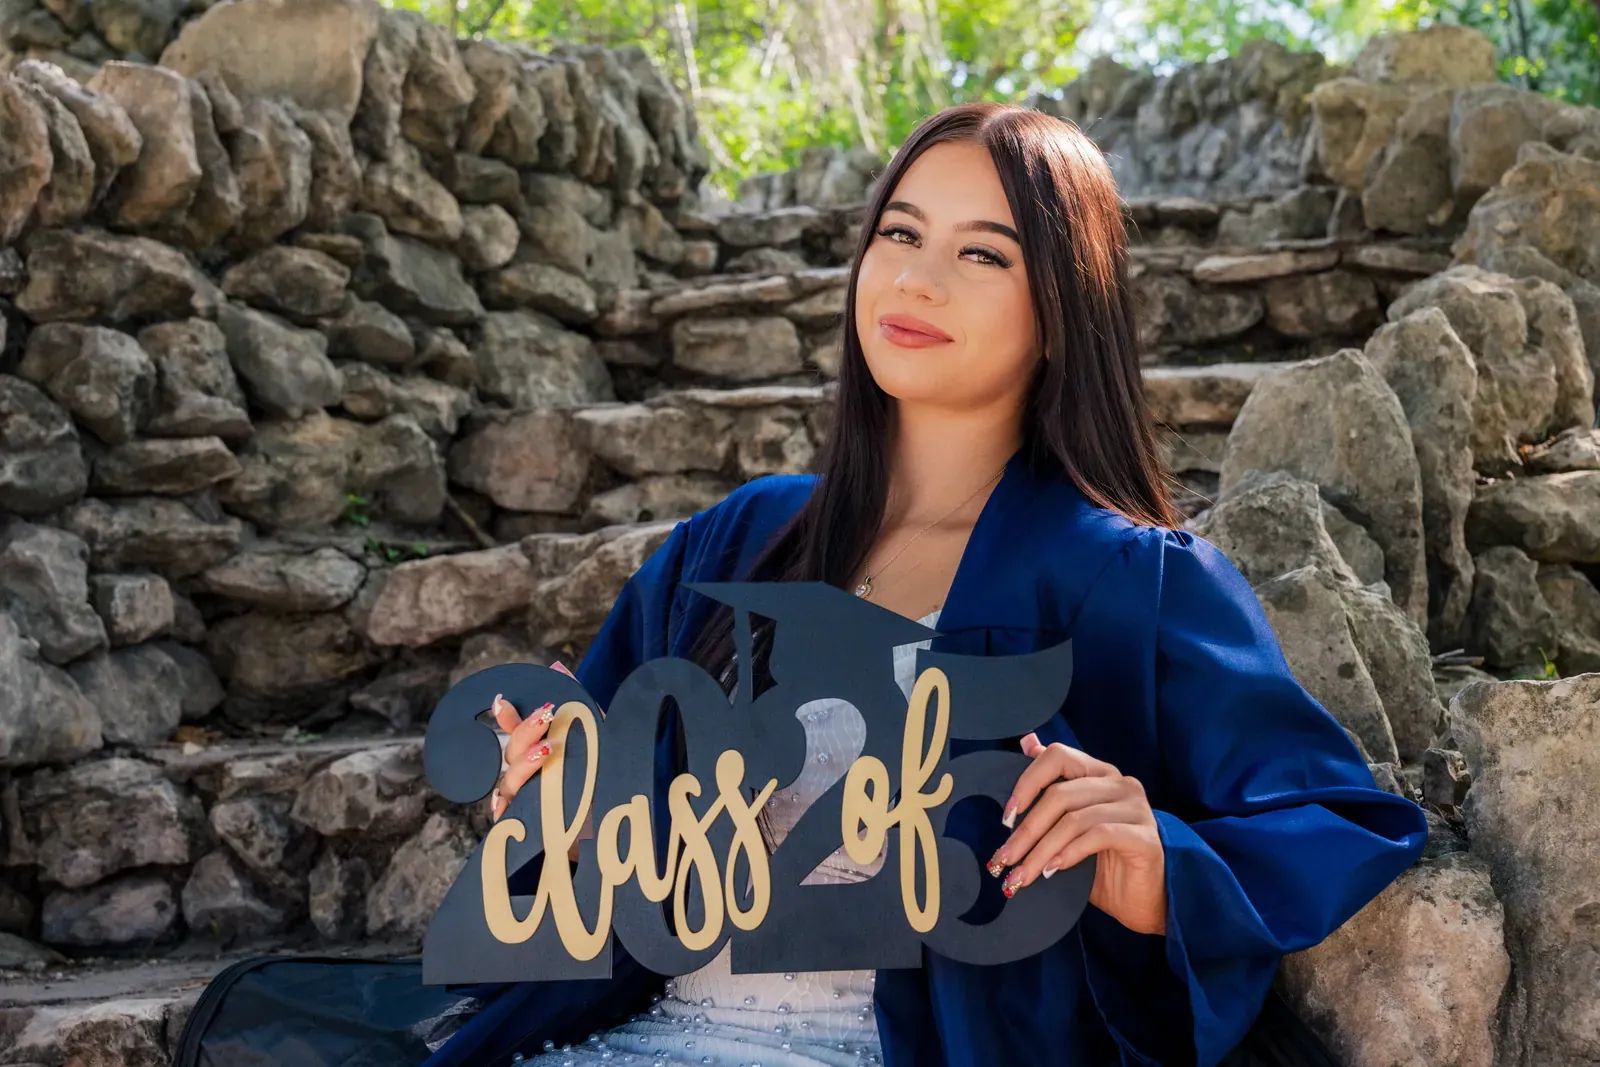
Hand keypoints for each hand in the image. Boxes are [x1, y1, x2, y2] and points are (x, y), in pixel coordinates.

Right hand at [486, 660, 584, 821]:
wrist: (612, 825)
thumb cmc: (600, 779)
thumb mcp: (598, 740)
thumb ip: (580, 708)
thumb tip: (558, 669)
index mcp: (537, 752)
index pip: (516, 731)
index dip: (507, 716)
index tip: (503, 701)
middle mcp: (526, 775)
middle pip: (512, 752)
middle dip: (525, 732)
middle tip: (545, 715)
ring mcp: (523, 801)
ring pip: (509, 782)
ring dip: (524, 765)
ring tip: (547, 750)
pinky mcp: (527, 827)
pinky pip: (506, 820)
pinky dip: (504, 811)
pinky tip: (508, 804)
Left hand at [984, 733, 1167, 935]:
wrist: (1141, 900)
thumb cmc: (1102, 862)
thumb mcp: (1070, 824)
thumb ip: (1053, 786)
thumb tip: (1026, 741)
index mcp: (1099, 773)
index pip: (1057, 756)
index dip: (1027, 782)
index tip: (1007, 817)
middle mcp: (1120, 783)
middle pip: (1060, 794)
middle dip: (1027, 830)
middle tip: (1005, 859)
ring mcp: (1136, 808)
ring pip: (1075, 819)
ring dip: (1042, 850)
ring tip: (1023, 874)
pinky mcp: (1145, 836)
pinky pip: (1099, 835)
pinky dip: (1070, 853)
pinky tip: (1054, 870)